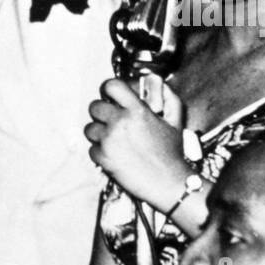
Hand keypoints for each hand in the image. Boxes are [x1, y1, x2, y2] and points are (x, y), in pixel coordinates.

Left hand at [83, 78, 186, 208]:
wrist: (167, 182)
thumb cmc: (171, 153)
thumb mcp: (175, 120)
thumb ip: (167, 97)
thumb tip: (155, 82)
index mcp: (137, 110)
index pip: (111, 85)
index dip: (109, 88)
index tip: (111, 95)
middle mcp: (119, 123)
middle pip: (94, 106)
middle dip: (102, 112)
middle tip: (112, 120)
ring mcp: (109, 141)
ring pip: (90, 128)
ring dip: (100, 132)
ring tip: (115, 139)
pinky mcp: (102, 158)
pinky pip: (92, 148)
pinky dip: (100, 151)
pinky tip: (115, 154)